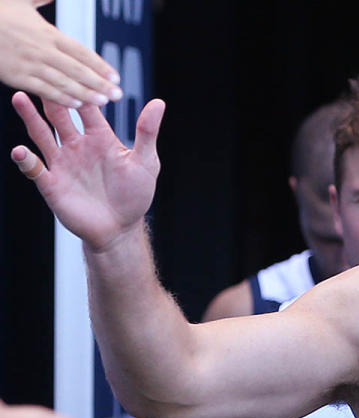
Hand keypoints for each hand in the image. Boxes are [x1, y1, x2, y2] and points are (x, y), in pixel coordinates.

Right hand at [0, 0, 121, 106]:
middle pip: (77, 70)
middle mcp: (42, 49)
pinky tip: (76, 104)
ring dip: (85, 94)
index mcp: (47, 33)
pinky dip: (60, 98)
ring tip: (103, 102)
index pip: (81, 52)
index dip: (100, 66)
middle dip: (100, 83)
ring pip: (63, 82)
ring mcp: (29, 64)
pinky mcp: (16, 76)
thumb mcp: (21, 0)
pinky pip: (43, 89)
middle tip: (118, 95)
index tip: (116, 76)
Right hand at [9, 91, 164, 250]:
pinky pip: (34, 168)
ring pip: (42, 134)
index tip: (73, 69)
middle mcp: (77, 146)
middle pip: (59, 115)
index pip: (87, 108)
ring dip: (30, 117)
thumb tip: (159, 102)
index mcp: (100, 137)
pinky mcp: (51, 183)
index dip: (81, 91)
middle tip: (41, 75)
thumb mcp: (145, 162)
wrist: (120, 227)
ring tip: (19, 97)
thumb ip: (147, 132)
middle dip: (51, 97)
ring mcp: (62, 163)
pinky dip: (26, 159)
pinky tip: (21, 150)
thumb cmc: (135, 194)